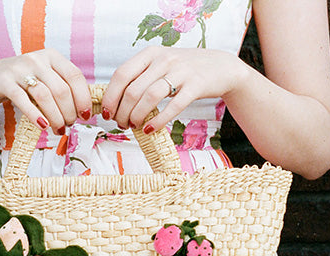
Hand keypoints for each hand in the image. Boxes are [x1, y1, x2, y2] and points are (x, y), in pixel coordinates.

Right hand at [0, 49, 90, 133]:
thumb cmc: (25, 83)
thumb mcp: (46, 79)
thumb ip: (64, 88)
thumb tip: (86, 111)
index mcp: (52, 56)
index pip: (75, 76)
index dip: (83, 98)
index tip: (85, 116)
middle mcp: (36, 59)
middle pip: (61, 89)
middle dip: (69, 112)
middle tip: (69, 125)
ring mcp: (19, 68)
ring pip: (45, 96)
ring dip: (56, 117)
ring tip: (59, 130)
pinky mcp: (4, 81)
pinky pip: (23, 100)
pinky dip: (36, 115)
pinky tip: (44, 126)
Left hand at [101, 47, 246, 130]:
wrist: (221, 67)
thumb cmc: (186, 70)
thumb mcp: (162, 63)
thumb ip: (142, 75)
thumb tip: (116, 99)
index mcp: (151, 53)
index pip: (122, 74)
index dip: (111, 96)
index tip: (107, 112)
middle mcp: (164, 59)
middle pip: (133, 89)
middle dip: (122, 111)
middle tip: (122, 124)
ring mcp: (181, 72)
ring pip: (150, 97)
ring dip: (137, 116)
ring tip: (134, 126)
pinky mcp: (196, 86)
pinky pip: (173, 106)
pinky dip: (158, 120)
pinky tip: (150, 129)